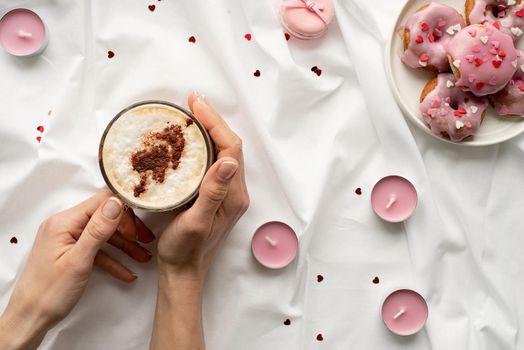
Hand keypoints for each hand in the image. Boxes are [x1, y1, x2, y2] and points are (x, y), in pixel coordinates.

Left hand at [0, 190, 154, 349]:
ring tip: (143, 257)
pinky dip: (113, 259)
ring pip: (104, 235)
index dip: (124, 212)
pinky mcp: (70, 252)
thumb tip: (115, 203)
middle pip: (105, 217)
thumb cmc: (48, 293)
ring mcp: (67, 239)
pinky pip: (97, 249)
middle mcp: (65, 225)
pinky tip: (126, 271)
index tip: (138, 227)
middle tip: (145, 242)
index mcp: (64, 222)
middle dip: (128, 229)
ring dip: (125, 246)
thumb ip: (97, 230)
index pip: (102, 202)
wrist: (29, 319)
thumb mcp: (78, 261)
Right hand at [151, 93, 248, 349]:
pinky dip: (202, 145)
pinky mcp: (215, 195)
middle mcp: (234, 190)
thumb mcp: (197, 221)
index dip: (215, 123)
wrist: (183, 270)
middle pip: (229, 145)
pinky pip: (213, 162)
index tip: (196, 104)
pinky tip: (188, 140)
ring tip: (189, 114)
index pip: (230, 148)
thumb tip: (229, 161)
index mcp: (233, 194)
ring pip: (221, 152)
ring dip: (208, 130)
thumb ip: (213, 192)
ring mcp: (226, 192)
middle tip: (191, 102)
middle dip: (212, 120)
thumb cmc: (186, 250)